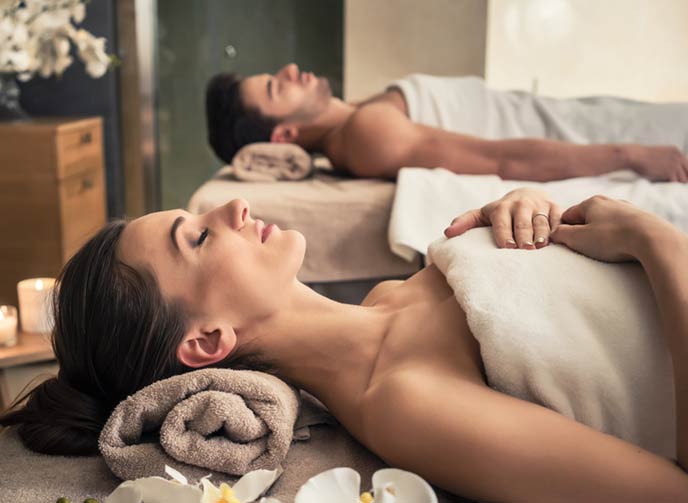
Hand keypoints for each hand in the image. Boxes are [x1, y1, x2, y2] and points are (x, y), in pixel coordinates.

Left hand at [444, 188, 562, 248]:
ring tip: (541, 246)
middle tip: (525, 249)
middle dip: (523, 234)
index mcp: (501, 207)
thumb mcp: (482, 215)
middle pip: (522, 222)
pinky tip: (557, 240)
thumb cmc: (500, 213)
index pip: (502, 221)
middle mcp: (521, 205)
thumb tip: (447, 233)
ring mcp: (539, 205)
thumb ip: (464, 222)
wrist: (527, 196)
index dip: (504, 233)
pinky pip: (558, 218)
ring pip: (541, 221)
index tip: (506, 246)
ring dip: (541, 233)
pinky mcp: (555, 208)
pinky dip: (558, 228)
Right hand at [549, 195, 674, 261]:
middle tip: (585, 249)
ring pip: (605, 223)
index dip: (563, 230)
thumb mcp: (578, 238)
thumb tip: (554, 233)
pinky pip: (622, 229)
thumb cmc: (612, 238)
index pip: (568, 215)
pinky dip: (618, 237)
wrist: (652, 239)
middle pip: (587, 219)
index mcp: (591, 203)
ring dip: (601, 236)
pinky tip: (621, 247)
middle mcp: (609, 202)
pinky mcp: (641, 220)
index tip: (566, 244)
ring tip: (605, 251)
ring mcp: (626, 210)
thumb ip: (561, 234)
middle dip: (583, 233)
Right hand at [626, 145, 687, 182]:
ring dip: (676, 183)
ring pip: (683, 179)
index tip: (679, 178)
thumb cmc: (642, 157)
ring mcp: (675, 164)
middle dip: (683, 178)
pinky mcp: (669, 172)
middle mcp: (678, 157)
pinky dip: (672, 186)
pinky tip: (666, 186)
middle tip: (676, 183)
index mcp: (676, 151)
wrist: (636, 156)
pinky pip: (675, 182)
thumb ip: (667, 160)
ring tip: (669, 185)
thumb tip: (671, 171)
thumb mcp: (659, 154)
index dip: (684, 172)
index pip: (687, 165)